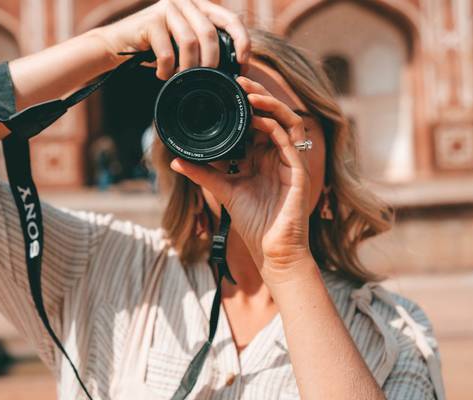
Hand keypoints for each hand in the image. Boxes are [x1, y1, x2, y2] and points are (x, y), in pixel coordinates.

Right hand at [89, 0, 249, 79]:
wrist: (116, 45)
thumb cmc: (155, 49)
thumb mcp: (185, 44)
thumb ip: (206, 46)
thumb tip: (235, 68)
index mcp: (200, 5)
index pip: (230, 19)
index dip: (242, 43)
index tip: (242, 66)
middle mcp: (185, 1)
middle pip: (210, 34)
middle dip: (211, 63)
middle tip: (208, 81)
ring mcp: (167, 8)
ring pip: (190, 43)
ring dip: (188, 68)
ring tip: (182, 79)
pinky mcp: (151, 20)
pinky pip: (167, 52)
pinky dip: (167, 70)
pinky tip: (162, 75)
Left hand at [170, 77, 312, 274]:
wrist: (273, 249)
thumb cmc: (254, 222)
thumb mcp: (222, 190)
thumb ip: (202, 172)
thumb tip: (175, 161)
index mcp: (264, 157)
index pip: (259, 122)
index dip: (247, 104)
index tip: (228, 89)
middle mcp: (278, 155)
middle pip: (274, 115)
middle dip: (258, 95)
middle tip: (239, 80)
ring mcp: (290, 161)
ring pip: (287, 120)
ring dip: (270, 104)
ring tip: (250, 92)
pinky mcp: (298, 171)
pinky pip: (289, 141)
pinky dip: (275, 126)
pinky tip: (259, 118)